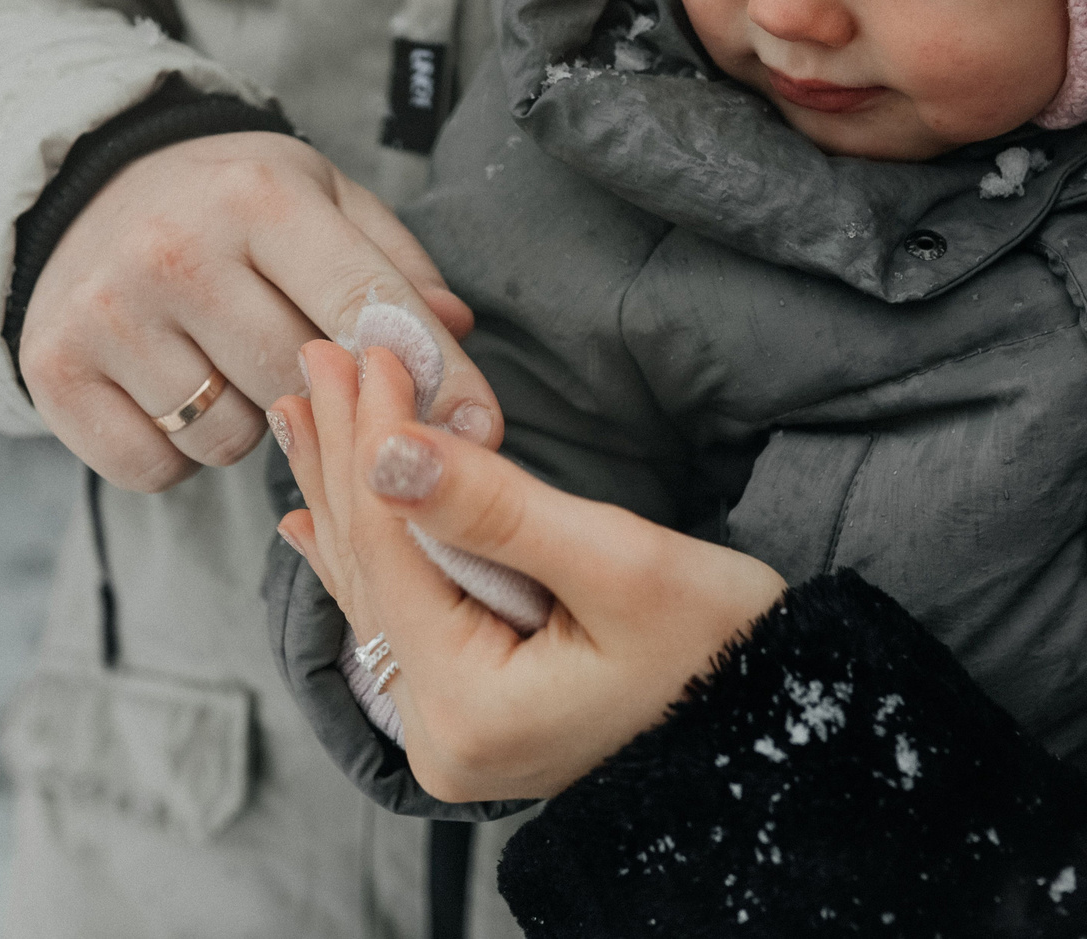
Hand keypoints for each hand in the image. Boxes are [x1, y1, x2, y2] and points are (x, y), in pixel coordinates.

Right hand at [20, 131, 492, 491]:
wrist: (89, 188)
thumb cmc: (233, 205)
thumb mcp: (324, 201)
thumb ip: (396, 268)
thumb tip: (453, 342)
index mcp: (259, 195)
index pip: (365, 304)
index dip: (434, 376)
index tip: (482, 431)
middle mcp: (174, 248)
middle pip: (298, 385)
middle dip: (324, 396)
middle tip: (307, 365)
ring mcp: (105, 312)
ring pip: (229, 439)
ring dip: (248, 424)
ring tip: (227, 363)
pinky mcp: (53, 371)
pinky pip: (157, 469)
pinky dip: (178, 453)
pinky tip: (173, 392)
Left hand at [273, 343, 785, 801]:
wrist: (781, 740)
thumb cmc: (727, 653)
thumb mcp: (621, 565)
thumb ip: (496, 509)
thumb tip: (387, 450)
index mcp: (468, 708)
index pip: (394, 545)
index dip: (372, 440)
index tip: (368, 346)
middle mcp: (439, 735)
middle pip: (370, 566)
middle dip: (343, 455)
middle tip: (319, 352)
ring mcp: (453, 732)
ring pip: (377, 587)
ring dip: (344, 493)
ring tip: (305, 411)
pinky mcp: (475, 716)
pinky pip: (401, 617)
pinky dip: (368, 550)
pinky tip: (313, 519)